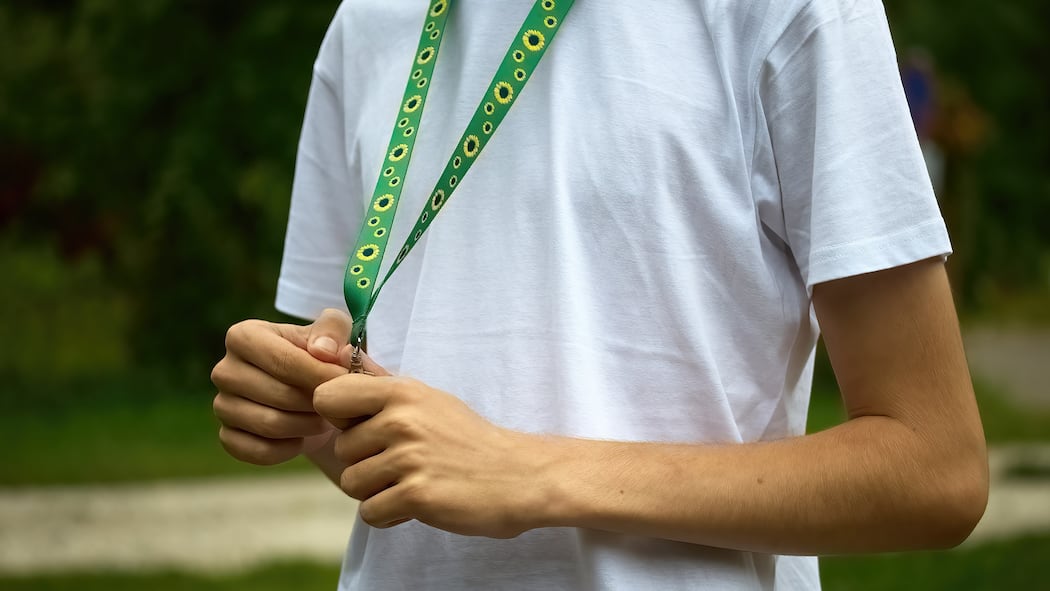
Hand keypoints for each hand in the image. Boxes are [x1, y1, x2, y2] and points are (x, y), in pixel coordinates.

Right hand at [211, 308, 359, 464]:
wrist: (309, 391)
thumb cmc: (319, 355)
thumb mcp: (332, 332)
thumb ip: (333, 329)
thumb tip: (323, 350)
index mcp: (243, 336)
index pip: (284, 360)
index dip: (321, 375)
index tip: (348, 383)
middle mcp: (224, 370)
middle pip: (279, 395)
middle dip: (317, 402)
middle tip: (339, 403)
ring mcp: (222, 406)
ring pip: (271, 425)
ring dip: (307, 425)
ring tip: (326, 417)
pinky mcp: (227, 437)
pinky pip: (260, 451)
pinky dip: (289, 449)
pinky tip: (303, 437)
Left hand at [314, 375, 551, 537]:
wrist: (519, 476)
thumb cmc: (467, 438)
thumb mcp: (428, 399)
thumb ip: (380, 383)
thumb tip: (337, 355)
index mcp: (402, 391)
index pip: (328, 397)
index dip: (339, 418)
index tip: (366, 428)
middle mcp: (402, 420)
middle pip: (341, 449)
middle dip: (366, 462)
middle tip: (406, 462)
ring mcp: (409, 458)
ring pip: (352, 484)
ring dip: (378, 490)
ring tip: (413, 481)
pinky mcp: (417, 495)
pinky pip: (370, 512)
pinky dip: (390, 514)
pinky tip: (418, 503)